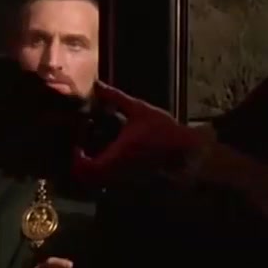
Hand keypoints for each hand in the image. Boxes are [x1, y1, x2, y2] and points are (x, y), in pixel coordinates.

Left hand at [72, 82, 204, 185]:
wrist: (189, 148)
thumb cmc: (164, 128)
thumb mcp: (139, 109)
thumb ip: (116, 97)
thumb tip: (97, 84)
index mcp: (119, 153)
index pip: (89, 167)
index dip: (78, 160)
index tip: (78, 147)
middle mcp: (121, 170)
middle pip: (90, 179)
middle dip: (81, 167)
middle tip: (81, 151)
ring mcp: (128, 178)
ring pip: (101, 182)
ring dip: (93, 171)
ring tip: (92, 154)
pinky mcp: (135, 181)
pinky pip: (113, 183)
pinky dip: (105, 174)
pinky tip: (109, 158)